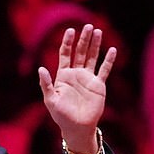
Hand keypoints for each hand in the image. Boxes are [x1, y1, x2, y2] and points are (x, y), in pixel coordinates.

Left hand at [38, 24, 115, 153]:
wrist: (77, 127)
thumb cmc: (61, 115)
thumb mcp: (50, 100)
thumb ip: (46, 84)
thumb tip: (41, 69)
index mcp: (63, 76)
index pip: (65, 55)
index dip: (67, 43)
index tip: (70, 30)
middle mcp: (76, 75)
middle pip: (80, 53)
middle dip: (83, 39)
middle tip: (88, 26)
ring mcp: (88, 79)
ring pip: (92, 58)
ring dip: (95, 45)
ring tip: (98, 31)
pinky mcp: (98, 85)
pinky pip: (104, 70)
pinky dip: (109, 60)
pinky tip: (112, 50)